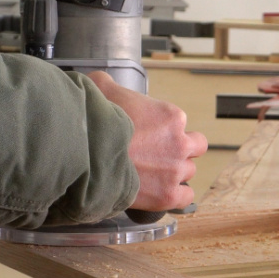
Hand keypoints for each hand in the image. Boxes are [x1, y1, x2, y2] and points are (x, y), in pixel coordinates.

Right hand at [87, 71, 207, 210]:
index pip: (180, 125)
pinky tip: (163, 193)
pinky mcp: (168, 195)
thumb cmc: (94, 122)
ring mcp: (175, 171)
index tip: (150, 137)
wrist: (85, 155)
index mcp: (171, 117)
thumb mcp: (100, 90)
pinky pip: (186, 197)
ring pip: (188, 173)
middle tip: (158, 156)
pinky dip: (176, 196)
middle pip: (193, 149)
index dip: (165, 132)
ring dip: (174, 174)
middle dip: (178, 151)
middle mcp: (180, 143)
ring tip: (153, 176)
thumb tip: (99, 81)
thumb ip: (106, 84)